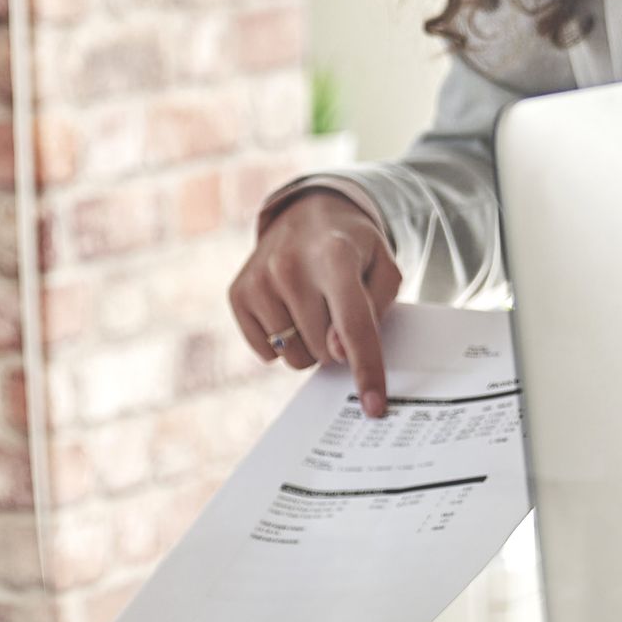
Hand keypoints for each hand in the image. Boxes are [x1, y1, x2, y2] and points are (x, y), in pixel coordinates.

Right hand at [231, 189, 398, 417]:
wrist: (307, 213)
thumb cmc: (353, 250)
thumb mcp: (383, 268)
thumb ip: (375, 311)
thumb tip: (336, 351)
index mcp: (335, 255)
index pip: (353, 324)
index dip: (367, 369)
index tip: (374, 407)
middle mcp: (290, 265)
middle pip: (323, 350)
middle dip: (337, 343)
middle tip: (337, 310)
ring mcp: (259, 280)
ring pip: (295, 358)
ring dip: (310, 345)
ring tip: (312, 306)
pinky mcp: (238, 294)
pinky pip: (267, 354)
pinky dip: (283, 342)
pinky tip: (288, 308)